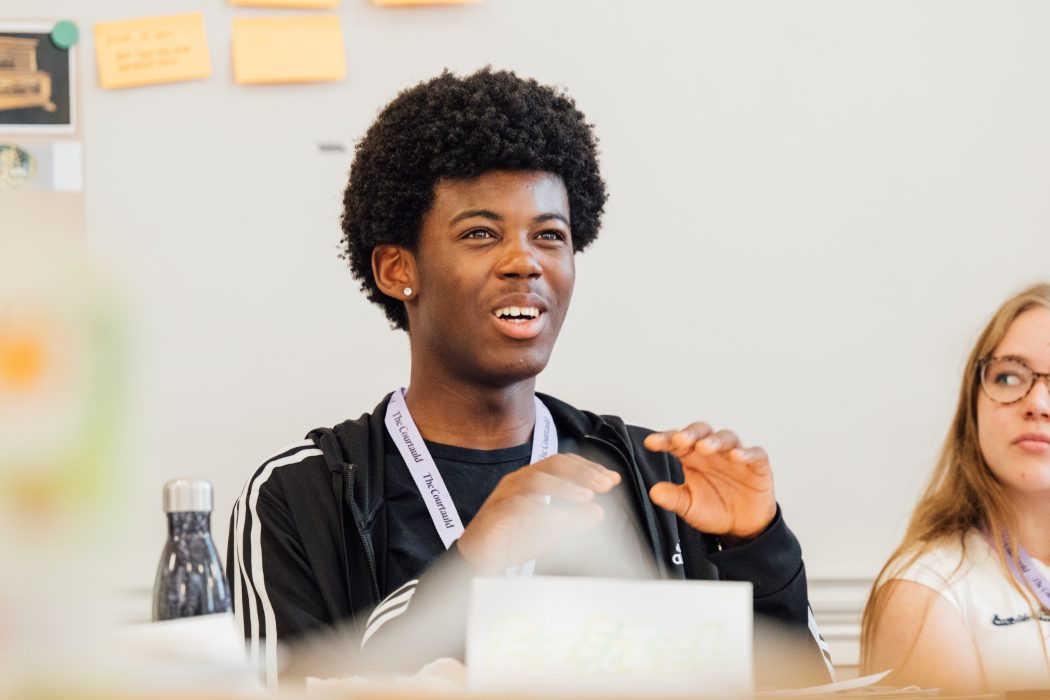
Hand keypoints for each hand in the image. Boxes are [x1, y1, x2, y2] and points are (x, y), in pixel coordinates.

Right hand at [456, 453, 620, 573]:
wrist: (481, 559)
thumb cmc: (513, 540)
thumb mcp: (552, 531)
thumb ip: (574, 520)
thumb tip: (599, 512)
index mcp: (533, 480)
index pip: (563, 463)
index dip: (589, 468)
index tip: (612, 479)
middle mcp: (519, 481)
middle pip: (552, 465)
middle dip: (581, 473)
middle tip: (605, 485)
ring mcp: (506, 495)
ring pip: (536, 480)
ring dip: (564, 487)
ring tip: (586, 498)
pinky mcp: (496, 513)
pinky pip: (519, 505)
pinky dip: (542, 510)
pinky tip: (561, 519)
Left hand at [644, 422, 775, 539]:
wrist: (742, 526)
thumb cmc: (714, 509)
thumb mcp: (689, 506)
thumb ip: (673, 498)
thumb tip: (654, 492)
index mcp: (692, 458)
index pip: (676, 442)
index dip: (664, 439)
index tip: (651, 443)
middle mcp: (712, 452)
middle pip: (701, 432)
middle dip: (690, 433)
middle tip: (679, 440)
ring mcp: (735, 456)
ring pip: (726, 438)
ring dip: (714, 440)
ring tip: (704, 447)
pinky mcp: (757, 466)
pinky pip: (755, 454)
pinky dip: (747, 453)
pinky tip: (736, 456)